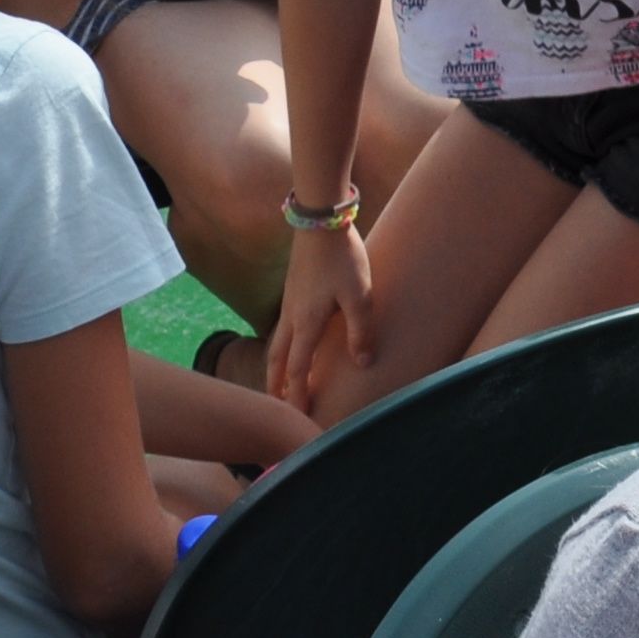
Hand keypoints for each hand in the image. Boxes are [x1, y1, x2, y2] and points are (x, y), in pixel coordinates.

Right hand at [264, 219, 374, 415]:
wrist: (319, 220)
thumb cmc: (342, 257)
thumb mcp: (360, 296)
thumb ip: (361, 332)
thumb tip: (363, 363)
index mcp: (306, 323)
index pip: (297, 369)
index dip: (297, 395)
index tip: (298, 417)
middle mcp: (292, 316)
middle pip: (277, 359)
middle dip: (276, 385)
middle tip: (276, 406)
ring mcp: (290, 301)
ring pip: (277, 342)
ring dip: (277, 365)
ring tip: (280, 380)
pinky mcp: (293, 288)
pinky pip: (283, 327)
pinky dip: (283, 345)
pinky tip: (295, 342)